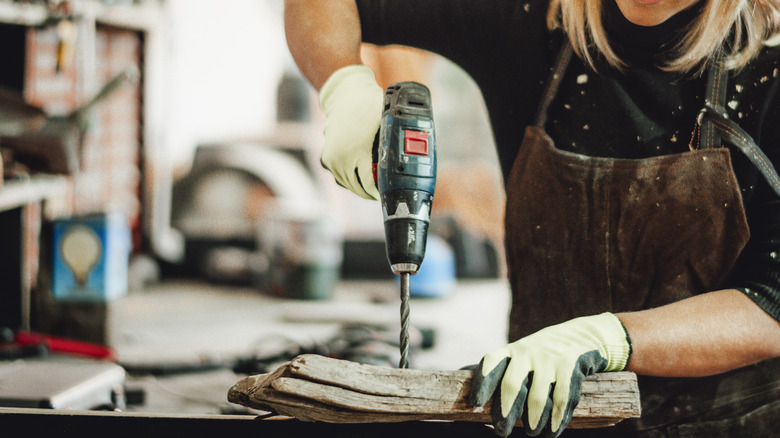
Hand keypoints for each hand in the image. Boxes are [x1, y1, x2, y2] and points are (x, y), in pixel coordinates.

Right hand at [319, 65, 382, 199]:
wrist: (346, 96)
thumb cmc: (370, 109)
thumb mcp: (385, 129)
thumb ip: (390, 151)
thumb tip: (402, 170)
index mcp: (358, 152)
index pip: (369, 185)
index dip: (380, 192)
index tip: (388, 193)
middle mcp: (341, 158)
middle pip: (358, 188)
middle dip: (371, 192)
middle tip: (383, 193)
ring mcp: (332, 159)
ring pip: (348, 185)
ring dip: (360, 188)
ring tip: (373, 188)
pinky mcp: (327, 159)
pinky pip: (340, 177)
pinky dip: (350, 180)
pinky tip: (360, 177)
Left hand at [469, 313, 631, 436]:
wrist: (580, 335)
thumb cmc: (540, 354)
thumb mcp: (521, 355)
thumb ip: (502, 370)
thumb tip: (468, 389)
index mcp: (512, 351)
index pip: (491, 363)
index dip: (482, 382)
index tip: (475, 403)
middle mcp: (527, 353)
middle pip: (511, 385)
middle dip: (505, 412)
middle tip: (501, 431)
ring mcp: (549, 360)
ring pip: (537, 397)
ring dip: (532, 420)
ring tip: (530, 432)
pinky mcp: (570, 367)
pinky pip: (561, 399)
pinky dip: (556, 419)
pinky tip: (551, 432)